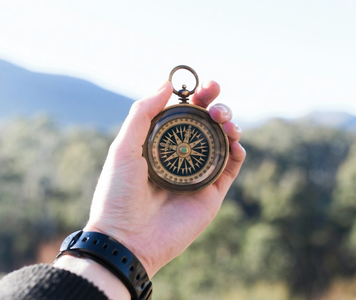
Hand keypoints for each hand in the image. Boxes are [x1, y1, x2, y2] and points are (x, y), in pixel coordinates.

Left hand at [84, 80, 245, 276]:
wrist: (127, 240)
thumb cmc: (118, 195)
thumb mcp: (123, 148)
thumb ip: (143, 114)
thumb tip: (166, 83)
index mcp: (158, 144)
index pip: (182, 114)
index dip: (195, 97)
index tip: (203, 85)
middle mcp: (180, 157)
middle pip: (206, 124)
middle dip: (215, 105)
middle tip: (215, 99)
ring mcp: (197, 175)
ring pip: (222, 141)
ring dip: (229, 123)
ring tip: (224, 119)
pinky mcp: (211, 194)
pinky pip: (231, 167)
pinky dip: (237, 150)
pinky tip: (234, 141)